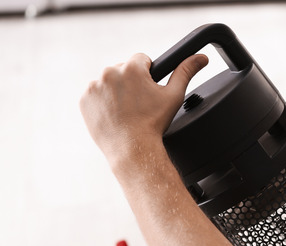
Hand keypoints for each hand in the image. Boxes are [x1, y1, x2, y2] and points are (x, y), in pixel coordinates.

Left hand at [80, 53, 207, 167]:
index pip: (142, 60)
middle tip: (140, 104)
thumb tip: (201, 57)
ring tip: (127, 111)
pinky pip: (96, 95)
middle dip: (131, 82)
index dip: (148, 74)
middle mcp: (109, 72)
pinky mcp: (85, 99)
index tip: (149, 90)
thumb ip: (186, 71)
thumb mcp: (174, 96)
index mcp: (131, 68)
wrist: (132, 148)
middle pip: (124, 69)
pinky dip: (104, 102)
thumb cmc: (154, 123)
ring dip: (117, 91)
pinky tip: (115, 114)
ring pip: (109, 82)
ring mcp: (94, 86)